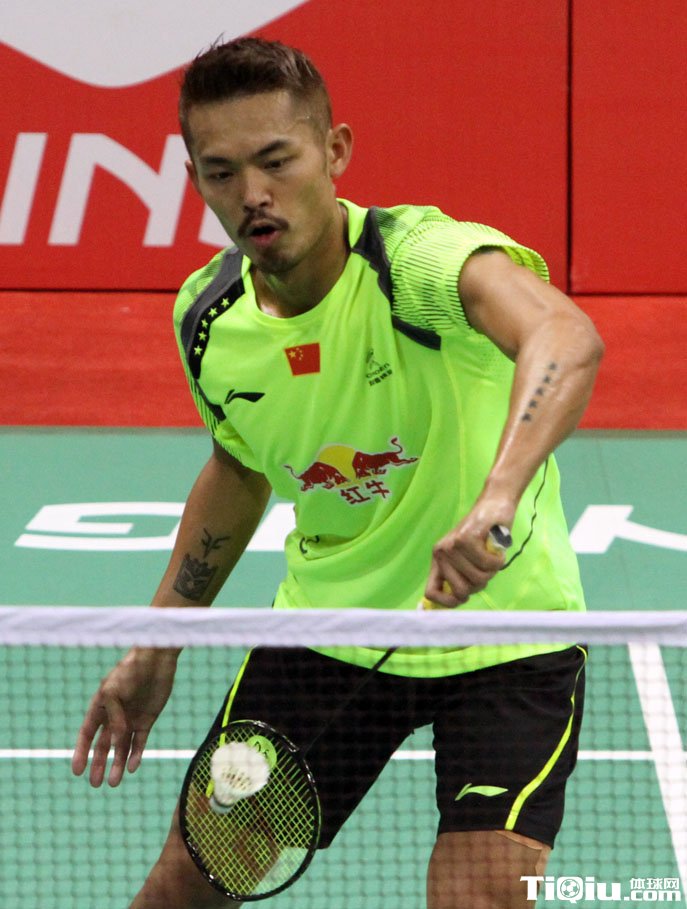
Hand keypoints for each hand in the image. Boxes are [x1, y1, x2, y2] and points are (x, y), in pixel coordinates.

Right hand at [71, 648, 178, 786]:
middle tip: (94, 784)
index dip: (81, 752)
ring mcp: (131, 719)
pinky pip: (139, 742)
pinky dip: (136, 755)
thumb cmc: (130, 671)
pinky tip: (133, 767)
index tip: (76, 771)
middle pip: (103, 746)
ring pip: (121, 748)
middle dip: (98, 764)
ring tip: (114, 783)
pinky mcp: (147, 720)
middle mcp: (114, 716)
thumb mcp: (114, 693)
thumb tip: (115, 744)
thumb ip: (114, 718)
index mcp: (100, 707)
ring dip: (118, 764)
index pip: (87, 734)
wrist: (155, 660)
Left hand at [424, 502, 513, 607]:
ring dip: (491, 572)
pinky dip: (498, 562)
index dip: (448, 603)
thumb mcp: (468, 560)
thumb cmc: (482, 537)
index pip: (431, 593)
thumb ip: (462, 578)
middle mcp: (441, 553)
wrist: (493, 505)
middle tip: (484, 570)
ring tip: (491, 558)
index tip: (464, 598)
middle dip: (479, 585)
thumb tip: (458, 600)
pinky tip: (497, 552)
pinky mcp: (467, 538)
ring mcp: (452, 545)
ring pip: (477, 579)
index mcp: (438, 561)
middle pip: (461, 591)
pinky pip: (487, 564)